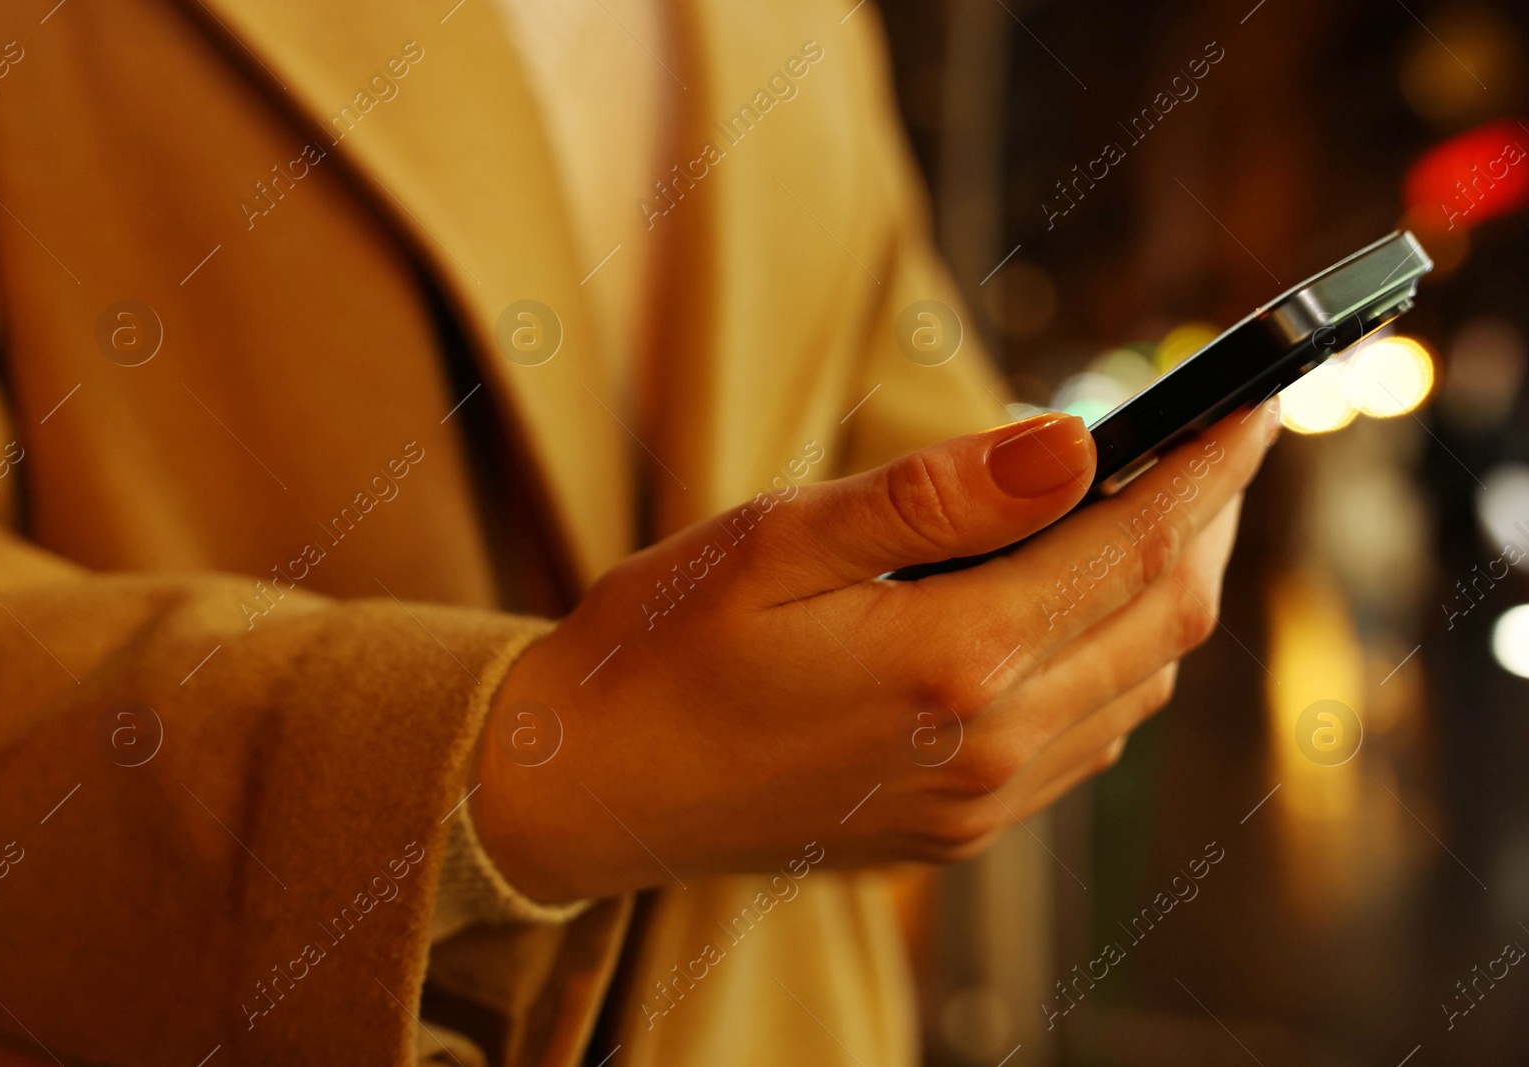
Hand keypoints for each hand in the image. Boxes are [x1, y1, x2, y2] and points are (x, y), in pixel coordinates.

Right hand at [472, 404, 1280, 901]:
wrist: (588, 791)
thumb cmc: (660, 645)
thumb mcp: (778, 539)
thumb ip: (935, 497)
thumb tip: (1072, 440)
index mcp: (950, 662)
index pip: (1134, 549)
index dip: (1208, 468)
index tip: (1253, 401)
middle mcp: (987, 750)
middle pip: (1163, 623)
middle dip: (1206, 524)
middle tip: (1213, 444)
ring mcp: (976, 806)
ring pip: (1137, 688)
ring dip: (1166, 597)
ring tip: (1155, 515)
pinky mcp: (954, 832)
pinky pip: (1086, 743)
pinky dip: (1116, 663)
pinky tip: (1079, 615)